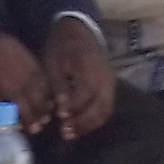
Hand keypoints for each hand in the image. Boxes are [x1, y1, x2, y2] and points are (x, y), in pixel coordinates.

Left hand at [41, 14, 116, 139]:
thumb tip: (61, 108)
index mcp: (89, 67)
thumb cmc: (62, 47)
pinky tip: (81, 126)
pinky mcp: (110, 87)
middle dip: (82, 122)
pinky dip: (95, 120)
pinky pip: (107, 108)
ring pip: (105, 110)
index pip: (85, 93)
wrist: (79, 31)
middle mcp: (104, 77)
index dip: (74, 108)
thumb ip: (59, 85)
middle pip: (99, 106)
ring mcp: (110, 82)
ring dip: (89, 124)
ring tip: (71, 132)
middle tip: (64, 132)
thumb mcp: (53, 62)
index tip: (60, 117)